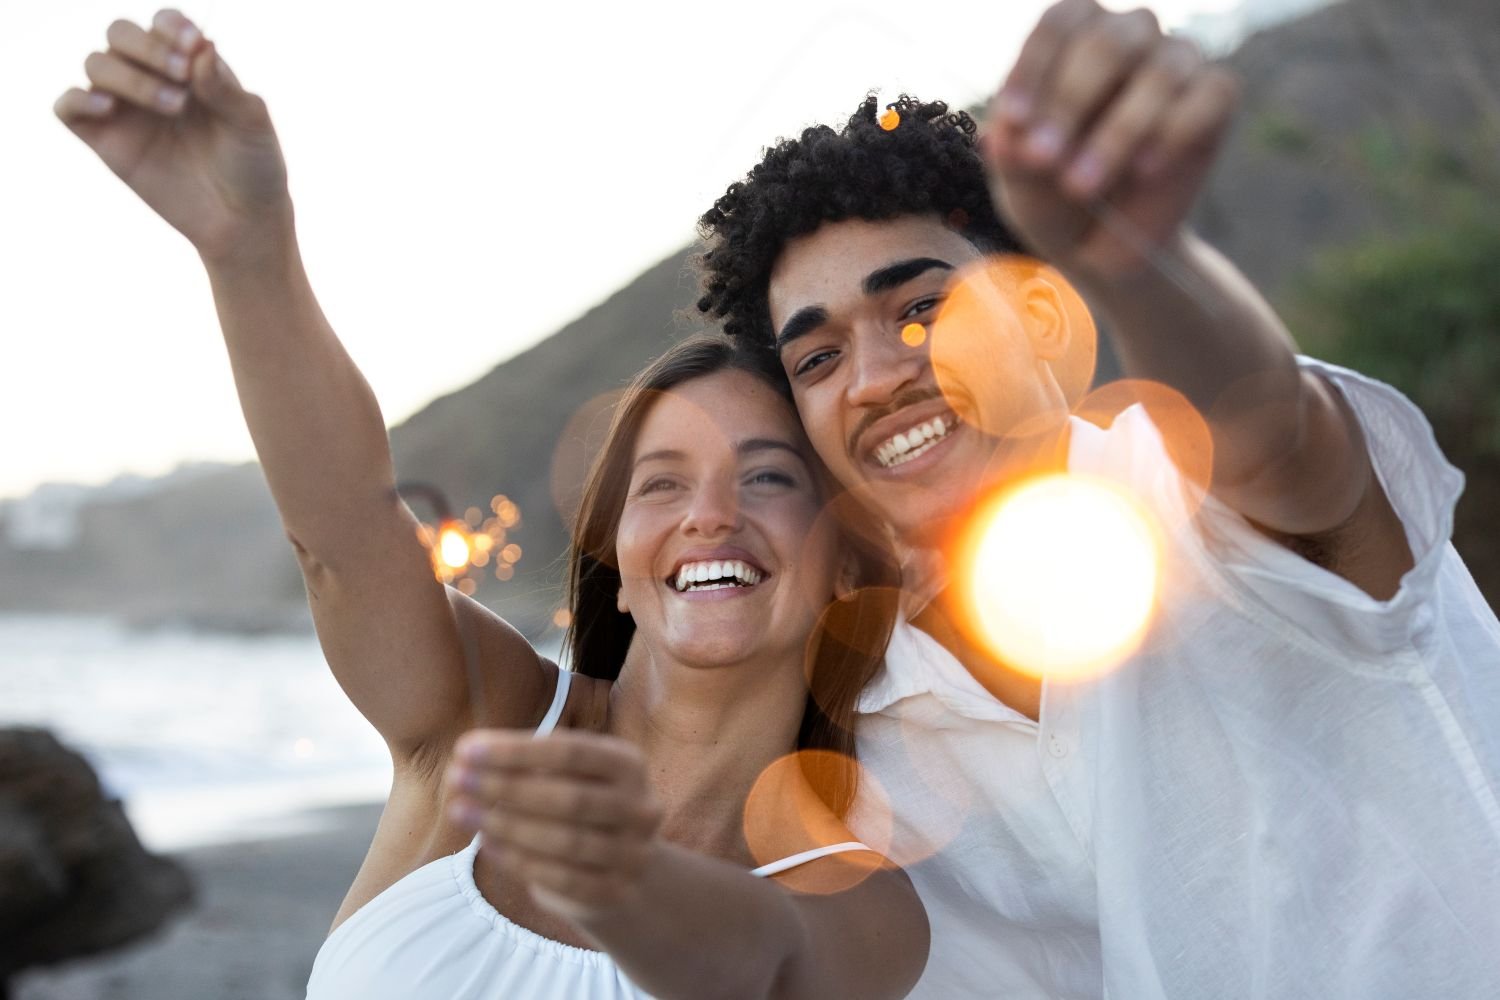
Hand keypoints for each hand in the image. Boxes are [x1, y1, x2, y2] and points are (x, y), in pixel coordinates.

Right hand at [54, 9, 289, 265]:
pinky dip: (79, 99)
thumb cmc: (254, 167)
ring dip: (129, 77)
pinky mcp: (107, 141)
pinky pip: (68, 107)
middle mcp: (152, 79)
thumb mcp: (252, 124)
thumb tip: (202, 48)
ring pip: (96, 63)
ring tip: (173, 107)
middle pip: (120, 33)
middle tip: (183, 78)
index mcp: (189, 66)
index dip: (171, 26)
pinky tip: (109, 108)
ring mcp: (126, 110)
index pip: (163, 23)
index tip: (194, 47)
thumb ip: (226, 87)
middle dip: (148, 47)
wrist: (243, 222)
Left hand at [446, 729, 664, 922]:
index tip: (467, 749)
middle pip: (568, 797)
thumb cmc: (580, 802)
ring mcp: (632, 853)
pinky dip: (519, 861)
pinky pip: (561, 878)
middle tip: (457, 779)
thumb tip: (468, 755)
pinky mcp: (614, 891)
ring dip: (505, 825)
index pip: (571, 752)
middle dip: (505, 787)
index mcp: (629, 765)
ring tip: (462, 811)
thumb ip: (527, 763)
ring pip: (564, 841)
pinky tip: (486, 844)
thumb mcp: (568, 774)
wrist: (624, 864)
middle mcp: (640, 807)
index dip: (516, 751)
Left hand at [982, 0, 1239, 283]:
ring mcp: (1177, 61)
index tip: (1015, 123)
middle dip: (1071, 103)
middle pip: (1107, 44)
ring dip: (1117, 133)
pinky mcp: (1216, 96)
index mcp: (1075, 34)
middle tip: (1044, 159)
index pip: (1060, 23)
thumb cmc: (1049, 189)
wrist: (1095, 241)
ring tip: (1081, 185)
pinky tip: (1143, 171)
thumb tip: (1014, 132)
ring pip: (1160, 73)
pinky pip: (1209, 96)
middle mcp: (1130, 34)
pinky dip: (1174, 134)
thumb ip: (1011, 147)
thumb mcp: (1017, 174)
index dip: (1035, 69)